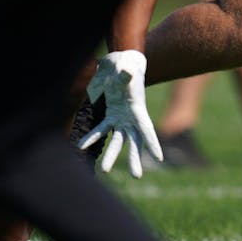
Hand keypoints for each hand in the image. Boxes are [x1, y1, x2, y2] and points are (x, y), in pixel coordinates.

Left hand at [78, 50, 162, 177]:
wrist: (120, 64)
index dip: (153, 143)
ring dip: (112, 155)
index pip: (147, 129)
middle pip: (135, 141)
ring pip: (118, 140)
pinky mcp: (111, 115)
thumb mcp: (127, 71)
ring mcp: (121, 117)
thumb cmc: (125, 67)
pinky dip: (92, 137)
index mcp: (138, 109)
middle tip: (136, 176)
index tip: (160, 158)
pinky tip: (81, 145)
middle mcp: (132, 117)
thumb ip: (126, 75)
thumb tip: (127, 74)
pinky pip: (101, 129)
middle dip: (135, 159)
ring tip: (105, 170)